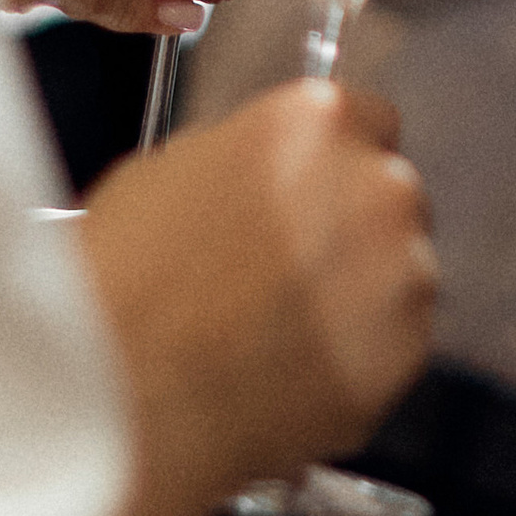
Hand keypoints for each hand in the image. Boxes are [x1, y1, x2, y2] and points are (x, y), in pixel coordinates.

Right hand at [45, 84, 437, 515]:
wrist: (121, 402)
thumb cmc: (113, 288)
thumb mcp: (164, 179)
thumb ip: (241, 162)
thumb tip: (267, 169)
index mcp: (311, 121)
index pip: (365, 113)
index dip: (329, 160)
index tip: (305, 194)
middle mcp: (376, 187)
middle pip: (388, 191)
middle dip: (346, 227)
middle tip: (271, 279)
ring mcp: (399, 275)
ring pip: (399, 271)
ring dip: (357, 296)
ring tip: (267, 340)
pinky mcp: (402, 357)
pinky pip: (392, 344)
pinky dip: (356, 358)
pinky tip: (284, 378)